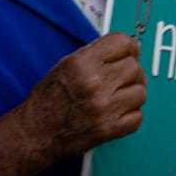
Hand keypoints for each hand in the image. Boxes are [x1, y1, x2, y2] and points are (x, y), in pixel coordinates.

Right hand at [0, 33, 146, 175]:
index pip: (123, 42)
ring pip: (140, 92)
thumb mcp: (67, 64)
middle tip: (119, 81)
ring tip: (117, 98)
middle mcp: (94, 83)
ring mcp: (103, 108)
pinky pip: (138, 117)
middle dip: (130, 73)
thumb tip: (129, 48)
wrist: (35, 133)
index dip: (129, 48)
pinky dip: (131, 116)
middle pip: (134, 67)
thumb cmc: (49, 99)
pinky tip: (117, 114)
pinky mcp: (108, 129)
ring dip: (132, 95)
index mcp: (81, 63)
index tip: (129, 54)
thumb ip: (96, 54)